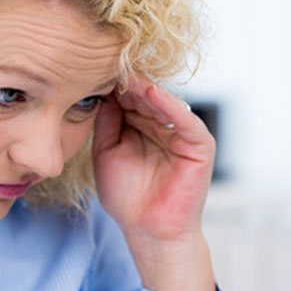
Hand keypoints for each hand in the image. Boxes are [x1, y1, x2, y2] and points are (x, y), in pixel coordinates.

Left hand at [92, 75, 216, 290]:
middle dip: (126, 82)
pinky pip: (185, 120)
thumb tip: (102, 92)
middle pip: (144, 97)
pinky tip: (150, 92)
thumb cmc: (125, 194)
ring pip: (163, 103)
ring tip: (126, 74)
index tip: (91, 68)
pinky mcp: (199, 145)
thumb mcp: (106, 151)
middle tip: (108, 62)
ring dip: (144, 88)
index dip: (112, 86)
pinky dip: (169, 104)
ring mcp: (181, 134)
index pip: (128, 99)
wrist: (146, 228)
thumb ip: (107, 122)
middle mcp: (161, 126)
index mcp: (140, 127)